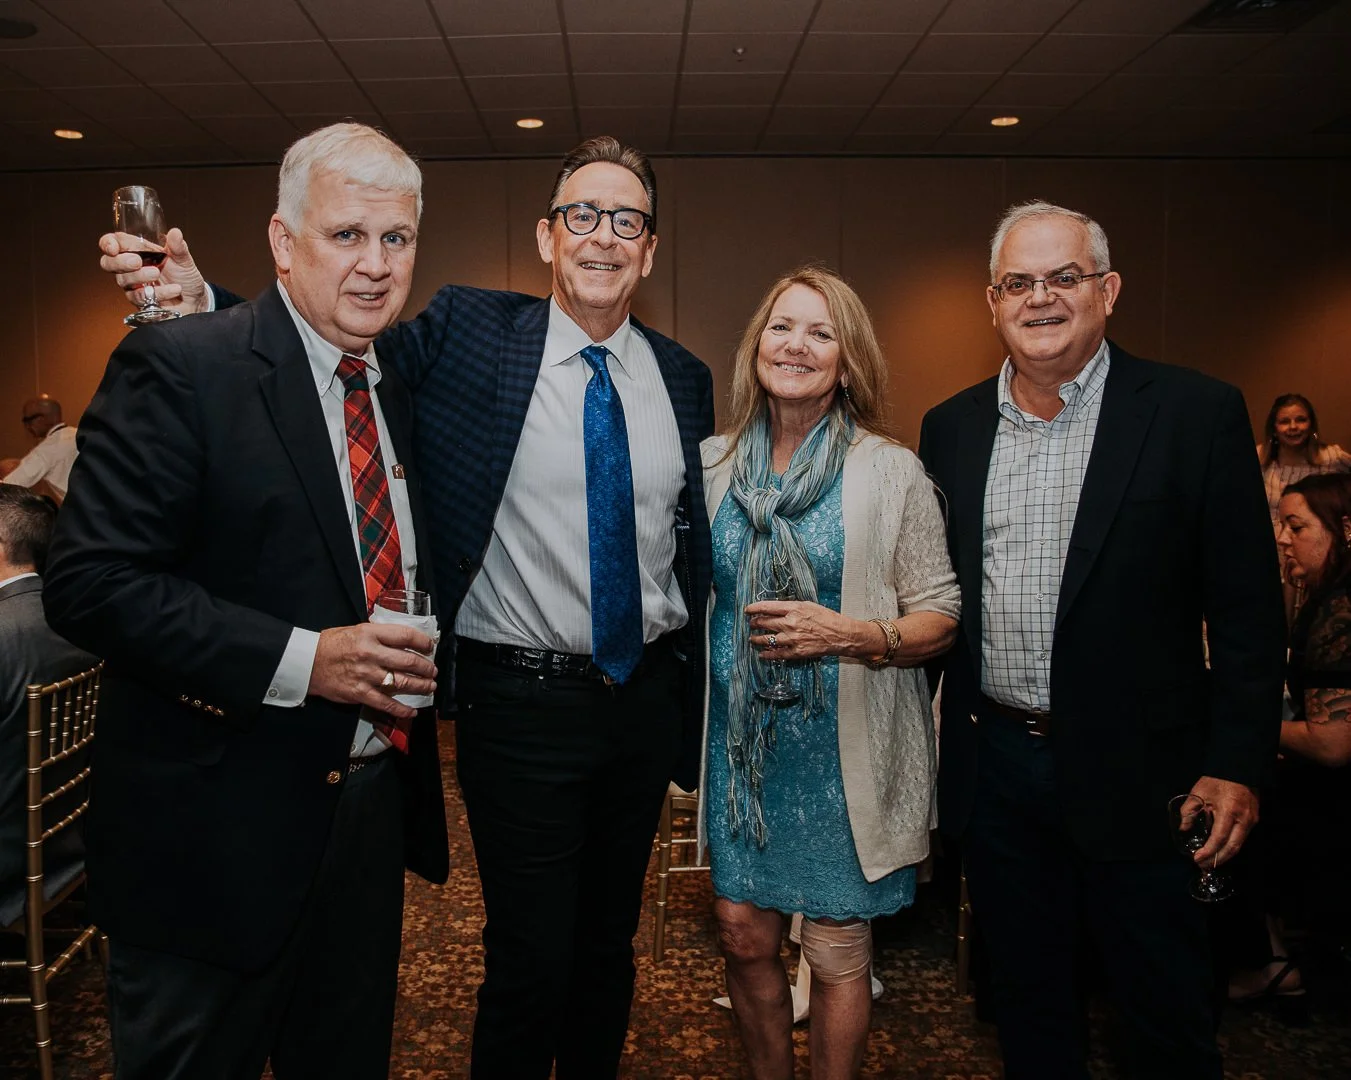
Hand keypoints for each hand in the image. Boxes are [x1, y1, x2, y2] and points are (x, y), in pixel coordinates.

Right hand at [98, 226, 209, 314]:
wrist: (195, 300)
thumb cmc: (185, 278)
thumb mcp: (184, 260)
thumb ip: (178, 247)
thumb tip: (176, 232)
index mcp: (137, 251)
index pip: (112, 243)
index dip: (107, 243)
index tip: (114, 248)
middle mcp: (131, 267)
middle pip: (108, 263)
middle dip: (120, 261)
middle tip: (137, 261)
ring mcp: (134, 285)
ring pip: (123, 280)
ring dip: (139, 276)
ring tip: (157, 273)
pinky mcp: (141, 301)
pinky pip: (140, 297)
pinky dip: (158, 293)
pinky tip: (174, 289)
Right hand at [307, 622, 437, 720]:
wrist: (307, 662)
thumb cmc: (332, 644)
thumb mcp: (357, 630)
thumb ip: (380, 635)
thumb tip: (404, 640)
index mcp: (370, 634)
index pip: (405, 636)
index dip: (422, 642)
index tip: (430, 646)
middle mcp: (371, 654)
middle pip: (408, 661)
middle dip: (426, 667)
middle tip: (433, 670)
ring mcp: (366, 675)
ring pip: (402, 682)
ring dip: (420, 686)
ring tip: (430, 686)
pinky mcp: (360, 693)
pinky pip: (386, 703)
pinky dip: (402, 709)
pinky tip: (412, 711)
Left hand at [747, 600, 882, 661]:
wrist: (841, 634)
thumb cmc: (826, 618)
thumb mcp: (808, 605)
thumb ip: (790, 607)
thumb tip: (774, 609)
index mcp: (793, 609)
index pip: (766, 607)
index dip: (753, 608)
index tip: (747, 610)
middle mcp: (790, 623)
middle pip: (764, 623)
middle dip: (754, 623)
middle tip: (751, 624)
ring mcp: (792, 639)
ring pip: (766, 639)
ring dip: (756, 639)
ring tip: (752, 639)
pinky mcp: (796, 652)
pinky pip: (777, 654)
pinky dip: (767, 654)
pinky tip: (762, 654)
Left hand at [1189, 776, 1257, 866]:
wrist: (1240, 767)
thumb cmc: (1217, 779)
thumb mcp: (1199, 793)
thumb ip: (1189, 811)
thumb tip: (1183, 828)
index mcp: (1228, 811)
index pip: (1219, 838)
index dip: (1208, 851)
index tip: (1197, 858)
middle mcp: (1243, 819)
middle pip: (1232, 847)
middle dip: (1217, 859)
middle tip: (1203, 866)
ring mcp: (1251, 820)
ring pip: (1239, 844)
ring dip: (1225, 855)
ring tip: (1210, 862)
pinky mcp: (1254, 819)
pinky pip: (1242, 837)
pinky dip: (1231, 846)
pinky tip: (1220, 850)